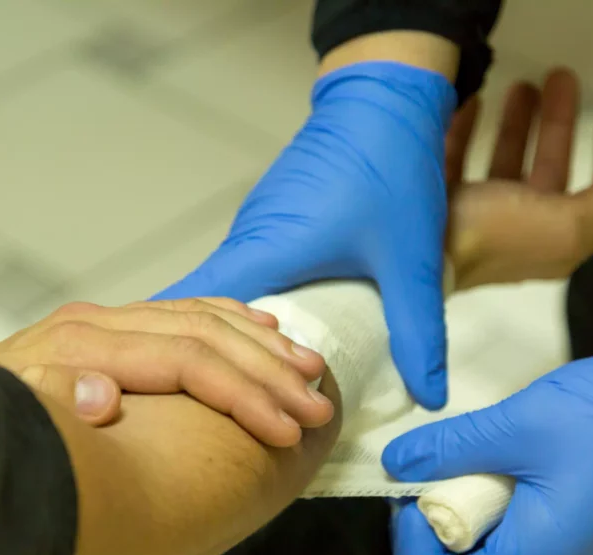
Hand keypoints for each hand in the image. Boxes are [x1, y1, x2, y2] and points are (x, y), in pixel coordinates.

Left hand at [0, 297, 332, 446]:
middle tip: (319, 408)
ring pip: (201, 315)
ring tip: (308, 368)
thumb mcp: (6, 431)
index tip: (288, 432)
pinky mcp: (106, 325)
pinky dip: (228, 318)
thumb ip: (50, 404)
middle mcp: (96, 323)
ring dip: (260, 343)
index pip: (186, 359)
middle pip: (204, 334)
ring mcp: (103, 320)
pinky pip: (183, 309)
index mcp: (79, 344)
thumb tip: (97, 394)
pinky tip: (260, 328)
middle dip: (268, 373)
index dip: (244, 395)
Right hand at [157, 61, 456, 408]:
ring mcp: (256, 230)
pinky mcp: (272, 223)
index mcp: (265, 252)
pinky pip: (247, 277)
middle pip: (203, 312)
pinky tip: (273, 351)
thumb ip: (417, 333)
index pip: (193, 308)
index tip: (163, 397)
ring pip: (226, 297)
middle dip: (210, 367)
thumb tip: (429, 399)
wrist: (383, 96)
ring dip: (234, 344)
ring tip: (246, 399)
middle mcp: (247, 241)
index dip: (176, 356)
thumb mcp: (409, 260)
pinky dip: (253, 316)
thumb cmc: (389, 168)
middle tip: (219, 420)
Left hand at [382, 327, 592, 554]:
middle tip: (417, 491)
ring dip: (460, 522)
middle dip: (432, 545)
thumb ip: (450, 447)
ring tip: (448, 472)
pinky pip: (515, 535)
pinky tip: (479, 466)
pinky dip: (486, 509)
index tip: (407, 501)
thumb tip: (396, 463)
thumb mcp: (517, 427)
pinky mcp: (570, 522)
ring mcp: (563, 546)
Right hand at [443, 69, 592, 289]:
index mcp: (554, 240)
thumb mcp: (568, 221)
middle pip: (549, 171)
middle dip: (560, 126)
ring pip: (505, 162)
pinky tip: (471, 103)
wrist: (410, 256)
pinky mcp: (439, 202)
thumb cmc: (492, 237)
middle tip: (562, 80)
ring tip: (520, 84)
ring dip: (517, 123)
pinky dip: (467, 130)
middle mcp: (518, 228)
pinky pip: (458, 160)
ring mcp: (476, 214)